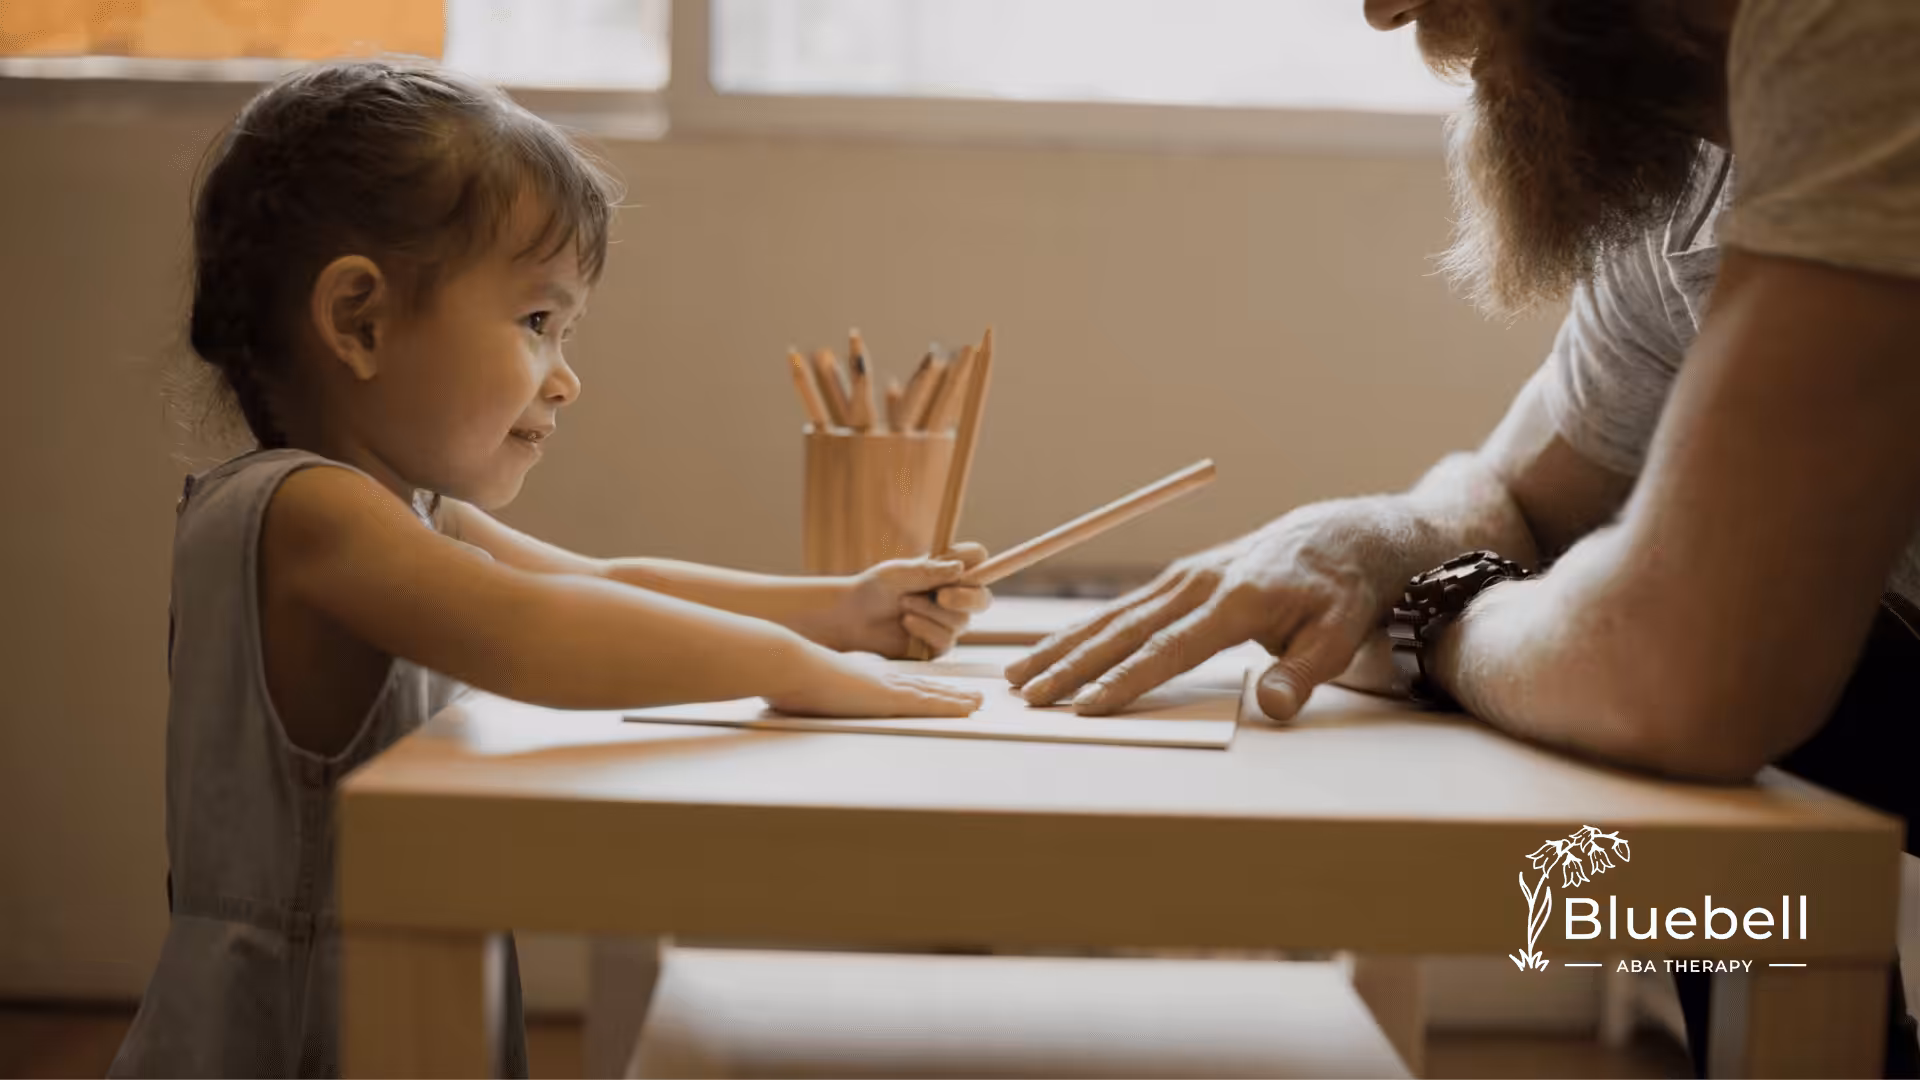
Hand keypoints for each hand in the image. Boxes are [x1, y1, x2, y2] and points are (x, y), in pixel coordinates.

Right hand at [765, 648, 983, 717]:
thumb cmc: (794, 680)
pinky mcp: (890, 698)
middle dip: (948, 694)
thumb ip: (815, 692)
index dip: (922, 690)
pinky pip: (928, 703)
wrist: (794, 666)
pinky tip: (969, 707)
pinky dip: (951, 706)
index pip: (901, 686)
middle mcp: (881, 681)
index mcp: (865, 680)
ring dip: (956, 699)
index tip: (937, 692)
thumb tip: (793, 701)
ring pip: (932, 694)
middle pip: (923, 688)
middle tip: (972, 696)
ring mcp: (888, 688)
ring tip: (978, 701)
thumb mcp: (810, 688)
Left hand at [828, 541, 993, 657]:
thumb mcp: (899, 573)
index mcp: (948, 571)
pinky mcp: (938, 646)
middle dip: (966, 598)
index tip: (962, 564)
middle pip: (983, 598)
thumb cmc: (874, 589)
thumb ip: (929, 571)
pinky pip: (947, 640)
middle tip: (942, 596)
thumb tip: (960, 568)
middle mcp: (954, 597)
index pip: (978, 560)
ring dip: (931, 612)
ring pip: (962, 621)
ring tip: (904, 605)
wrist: (851, 619)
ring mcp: (948, 623)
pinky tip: (906, 622)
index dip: (976, 560)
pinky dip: (926, 630)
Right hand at [1003, 498, 1409, 719]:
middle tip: (1029, 696)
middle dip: (1072, 665)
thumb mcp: (1339, 634)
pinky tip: (1052, 651)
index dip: (1127, 680)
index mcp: (1236, 599)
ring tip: (1019, 675)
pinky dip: (1082, 631)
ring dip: (1063, 645)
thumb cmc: (1341, 591)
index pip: (1169, 648)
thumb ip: (1303, 673)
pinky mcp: (1178, 580)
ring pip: (1112, 616)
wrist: (1340, 537)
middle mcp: (1199, 583)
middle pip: (1124, 630)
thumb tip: (1274, 707)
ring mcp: (1184, 578)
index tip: (1089, 706)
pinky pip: (1122, 609)